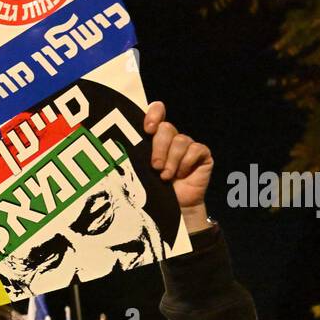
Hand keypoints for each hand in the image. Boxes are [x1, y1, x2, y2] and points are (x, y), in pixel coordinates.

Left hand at [143, 101, 212, 232]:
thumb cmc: (152, 190)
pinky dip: (186, 164)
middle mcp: (171, 138)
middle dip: (159, 148)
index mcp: (154, 137)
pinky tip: (181, 175)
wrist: (173, 209)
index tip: (147, 129)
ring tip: (165, 177)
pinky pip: (196, 149)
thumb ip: (134, 155)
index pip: (157, 111)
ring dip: (171, 161)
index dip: (154, 114)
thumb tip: (118, 147)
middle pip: (166, 128)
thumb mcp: (139, 171)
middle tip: (155, 167)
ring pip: (180, 140)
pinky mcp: (202, 154)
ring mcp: (187, 145)